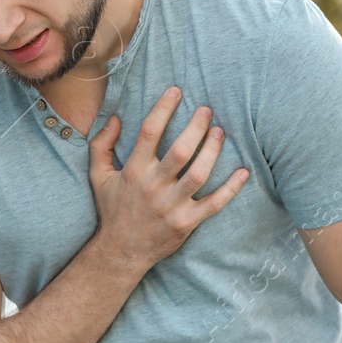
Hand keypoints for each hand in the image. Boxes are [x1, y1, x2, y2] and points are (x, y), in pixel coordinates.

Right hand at [87, 87, 249, 269]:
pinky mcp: (186, 223)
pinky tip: (243, 172)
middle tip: (207, 110)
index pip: (149, 133)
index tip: (176, 91)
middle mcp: (153, 187)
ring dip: (212, 151)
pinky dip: (231, 189)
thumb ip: (101, 145)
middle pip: (180, 151)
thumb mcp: (98, 176)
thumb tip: (115, 118)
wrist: (120, 251)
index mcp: (133, 172)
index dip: (163, 109)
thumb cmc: (112, 209)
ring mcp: (171, 206)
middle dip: (196, 127)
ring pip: (199, 174)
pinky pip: (214, 204)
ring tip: (220, 132)